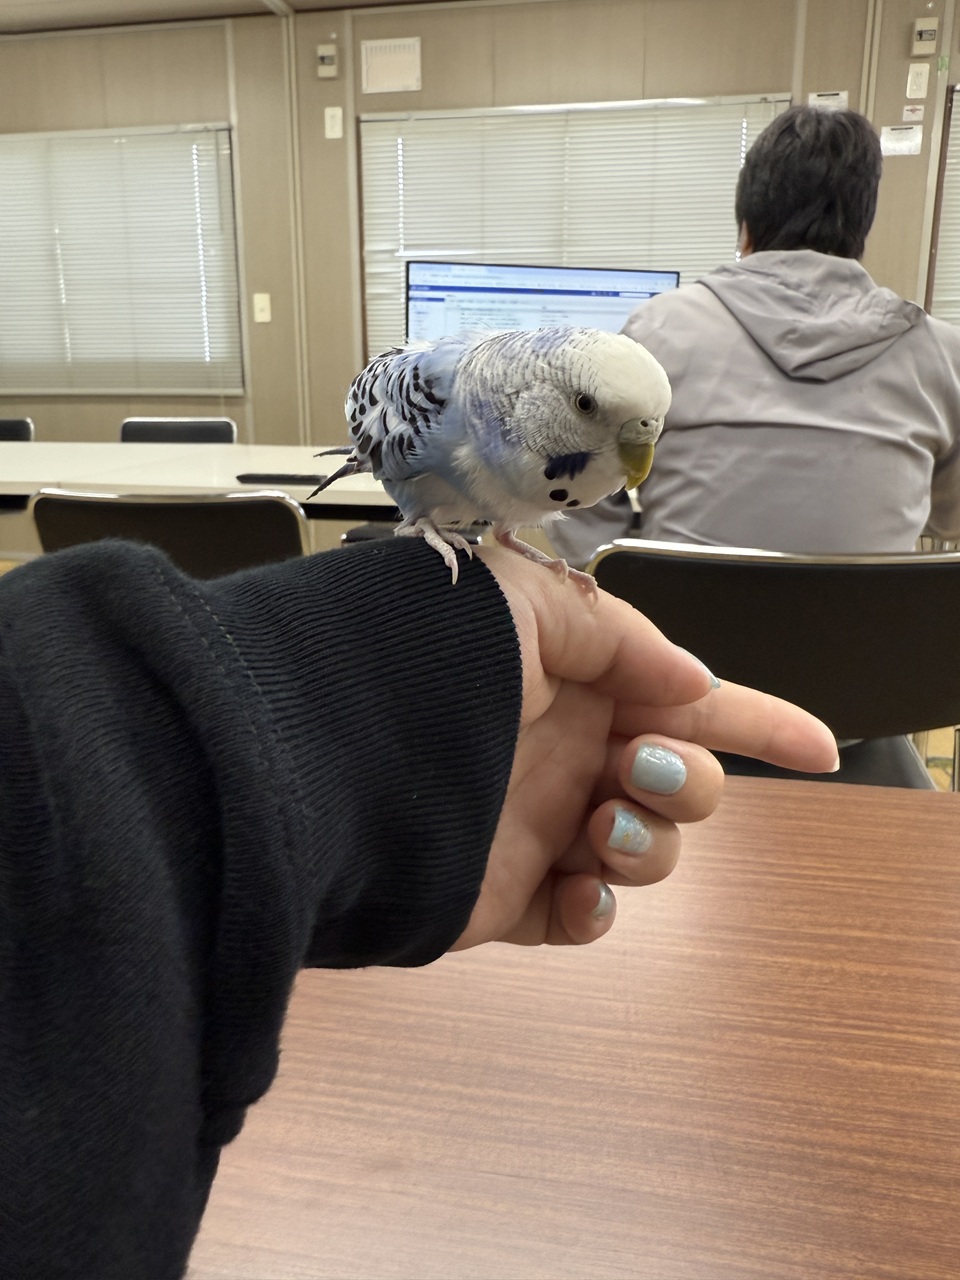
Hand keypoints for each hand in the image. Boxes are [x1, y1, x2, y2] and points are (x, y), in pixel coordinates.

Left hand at [451, 548, 838, 950]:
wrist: (331, 746)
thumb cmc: (427, 659)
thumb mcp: (532, 605)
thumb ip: (625, 639)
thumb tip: (693, 683)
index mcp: (585, 683)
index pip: (692, 703)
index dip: (762, 723)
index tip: (821, 749)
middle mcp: (570, 752)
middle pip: (687, 784)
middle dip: (692, 782)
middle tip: (639, 768)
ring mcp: (542, 824)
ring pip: (650, 852)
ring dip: (651, 845)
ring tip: (601, 826)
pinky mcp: (507, 892)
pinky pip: (582, 918)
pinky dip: (596, 912)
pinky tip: (579, 888)